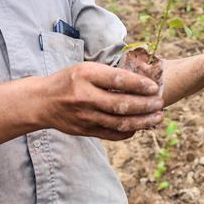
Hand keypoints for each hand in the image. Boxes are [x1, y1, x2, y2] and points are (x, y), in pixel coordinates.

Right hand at [36, 62, 163, 140]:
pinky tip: (140, 127)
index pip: (118, 80)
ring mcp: (85, 116)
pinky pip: (112, 134)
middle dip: (145, 105)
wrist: (42, 102)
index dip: (139, 84)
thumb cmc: (69, 80)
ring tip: (157, 117)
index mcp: (86, 75)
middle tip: (160, 103)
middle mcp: (85, 97)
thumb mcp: (85, 68)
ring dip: (142, 121)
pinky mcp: (85, 130)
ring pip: (119, 122)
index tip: (154, 87)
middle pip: (121, 104)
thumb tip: (141, 81)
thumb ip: (109, 75)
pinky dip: (128, 132)